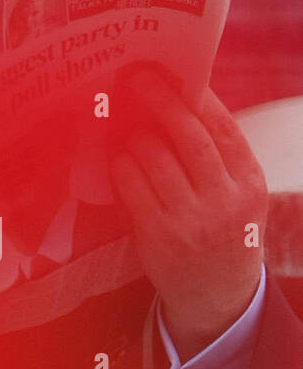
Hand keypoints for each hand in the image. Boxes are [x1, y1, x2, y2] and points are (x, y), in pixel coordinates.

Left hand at [108, 65, 266, 358]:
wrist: (218, 295)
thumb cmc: (221, 228)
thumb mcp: (237, 193)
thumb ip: (216, 154)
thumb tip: (178, 97)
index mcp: (249, 182)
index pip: (223, 128)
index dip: (195, 96)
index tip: (171, 72)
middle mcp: (224, 198)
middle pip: (187, 136)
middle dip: (159, 101)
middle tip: (136, 78)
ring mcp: (191, 218)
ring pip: (154, 156)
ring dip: (134, 134)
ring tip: (125, 125)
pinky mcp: (159, 234)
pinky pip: (131, 184)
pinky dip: (121, 164)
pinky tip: (119, 158)